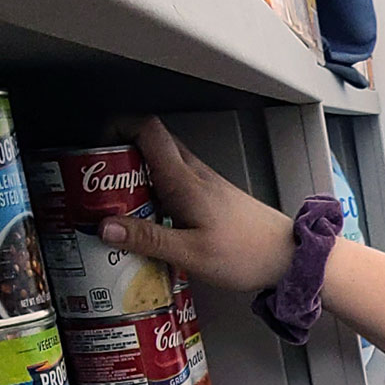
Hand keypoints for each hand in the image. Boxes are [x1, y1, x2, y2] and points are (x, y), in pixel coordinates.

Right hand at [98, 117, 296, 292]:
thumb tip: (105, 228)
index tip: (95, 145)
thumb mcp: (191, 254)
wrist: (290, 257)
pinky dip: (156, 192)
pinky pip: (175, 183)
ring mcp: (205, 184)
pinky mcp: (212, 198)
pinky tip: (150, 220)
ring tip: (118, 207)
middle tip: (98, 185)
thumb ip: (148, 240)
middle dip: (119, 157)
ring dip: (137, 177)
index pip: (147, 130)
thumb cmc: (247, 254)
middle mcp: (194, 174)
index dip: (118, 127)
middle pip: (150, 145)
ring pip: (162, 165)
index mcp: (185, 180)